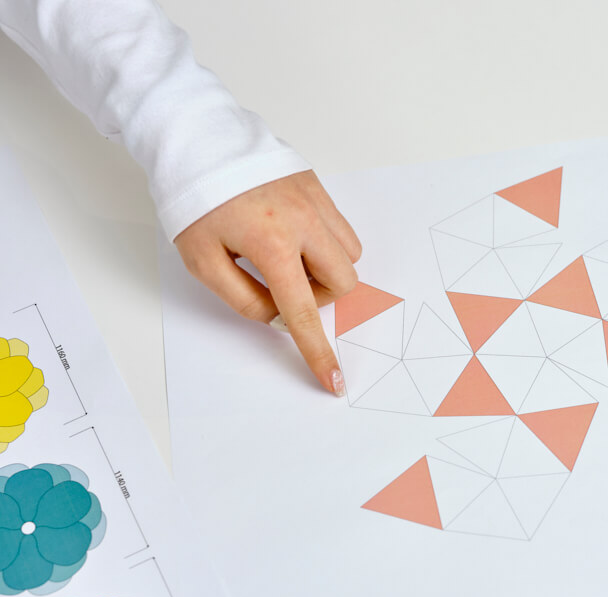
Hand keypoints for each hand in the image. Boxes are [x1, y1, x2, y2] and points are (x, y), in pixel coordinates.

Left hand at [174, 170, 360, 395]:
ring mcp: (315, 202)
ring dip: (326, 269)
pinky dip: (327, 244)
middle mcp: (303, 223)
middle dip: (320, 296)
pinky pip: (342, 229)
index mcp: (270, 244)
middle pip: (342, 282)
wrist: (197, 141)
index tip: (334, 381)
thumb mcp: (202, 261)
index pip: (303, 312)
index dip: (318, 352)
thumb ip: (243, 298)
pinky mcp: (318, 188)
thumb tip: (279, 316)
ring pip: (350, 255)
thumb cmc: (195, 201)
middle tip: (286, 286)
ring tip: (291, 258)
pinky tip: (297, 236)